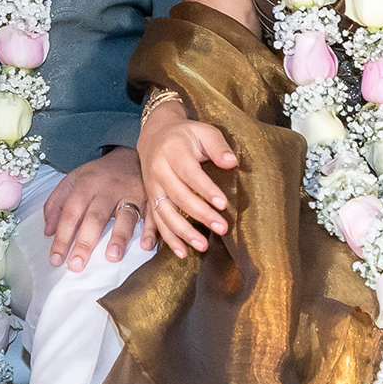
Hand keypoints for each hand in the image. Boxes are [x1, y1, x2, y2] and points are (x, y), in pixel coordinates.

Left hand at [43, 147, 149, 270]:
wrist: (129, 155)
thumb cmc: (97, 174)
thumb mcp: (72, 180)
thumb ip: (56, 203)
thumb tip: (48, 231)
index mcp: (86, 185)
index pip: (71, 213)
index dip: (62, 236)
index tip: (56, 258)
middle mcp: (108, 190)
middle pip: (95, 218)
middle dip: (85, 242)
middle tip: (76, 265)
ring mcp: (130, 194)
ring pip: (125, 216)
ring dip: (119, 237)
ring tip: (112, 257)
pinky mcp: (149, 198)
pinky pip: (152, 215)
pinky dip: (151, 230)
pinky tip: (146, 245)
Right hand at [137, 102, 236, 258]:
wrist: (154, 135)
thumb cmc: (185, 135)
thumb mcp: (203, 131)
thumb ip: (218, 146)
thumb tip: (231, 162)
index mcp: (173, 151)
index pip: (190, 173)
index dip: (206, 189)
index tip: (223, 204)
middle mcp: (159, 170)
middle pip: (179, 196)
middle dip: (201, 214)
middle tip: (222, 228)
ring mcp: (152, 186)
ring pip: (165, 213)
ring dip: (184, 232)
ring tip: (204, 246)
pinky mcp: (151, 199)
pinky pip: (157, 222)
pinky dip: (169, 239)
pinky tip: (183, 252)